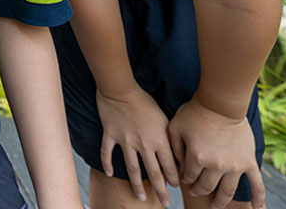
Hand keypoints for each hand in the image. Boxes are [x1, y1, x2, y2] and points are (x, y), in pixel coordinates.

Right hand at [96, 86, 179, 205]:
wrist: (120, 89)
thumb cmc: (145, 101)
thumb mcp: (164, 119)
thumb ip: (170, 138)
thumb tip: (178, 157)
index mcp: (159, 140)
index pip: (169, 166)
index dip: (174, 179)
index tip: (176, 188)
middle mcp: (143, 144)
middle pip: (153, 173)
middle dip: (161, 190)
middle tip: (165, 203)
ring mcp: (125, 141)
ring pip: (132, 169)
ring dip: (138, 185)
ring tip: (141, 197)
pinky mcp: (110, 136)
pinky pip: (107, 153)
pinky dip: (107, 165)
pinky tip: (110, 175)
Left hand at [168, 99, 264, 208]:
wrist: (221, 103)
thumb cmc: (195, 112)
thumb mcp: (175, 127)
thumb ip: (174, 148)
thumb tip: (178, 168)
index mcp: (197, 157)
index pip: (189, 177)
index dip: (185, 179)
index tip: (185, 178)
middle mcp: (216, 165)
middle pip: (206, 186)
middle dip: (198, 191)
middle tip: (196, 191)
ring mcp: (234, 165)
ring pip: (227, 191)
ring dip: (220, 201)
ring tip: (216, 206)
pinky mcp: (249, 162)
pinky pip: (256, 184)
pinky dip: (258, 198)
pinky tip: (256, 208)